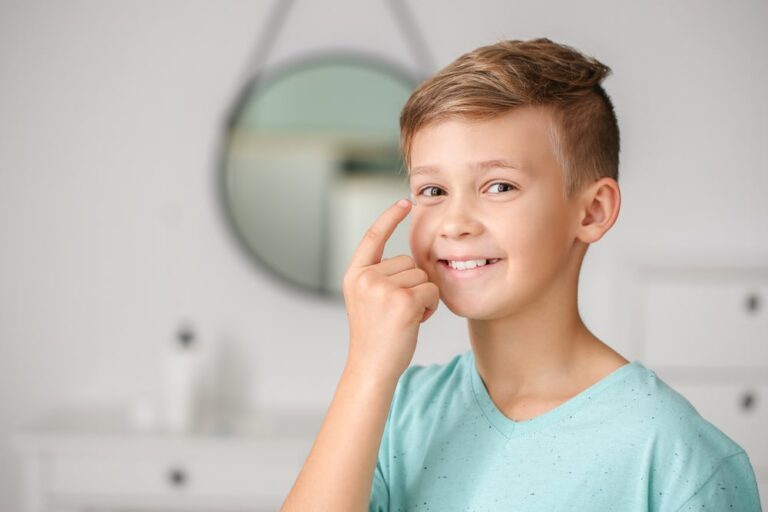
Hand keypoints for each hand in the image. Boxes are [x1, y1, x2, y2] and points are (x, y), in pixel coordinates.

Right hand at [342, 199, 439, 381]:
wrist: (372, 367)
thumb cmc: (375, 337)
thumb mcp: (367, 299)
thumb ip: (380, 276)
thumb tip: (412, 261)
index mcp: (354, 275)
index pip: (374, 236)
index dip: (390, 217)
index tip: (405, 202)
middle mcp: (366, 277)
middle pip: (408, 261)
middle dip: (412, 284)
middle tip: (398, 310)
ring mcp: (383, 288)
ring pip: (422, 276)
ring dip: (422, 296)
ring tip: (404, 317)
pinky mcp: (403, 301)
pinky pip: (431, 290)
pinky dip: (430, 306)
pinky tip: (415, 321)